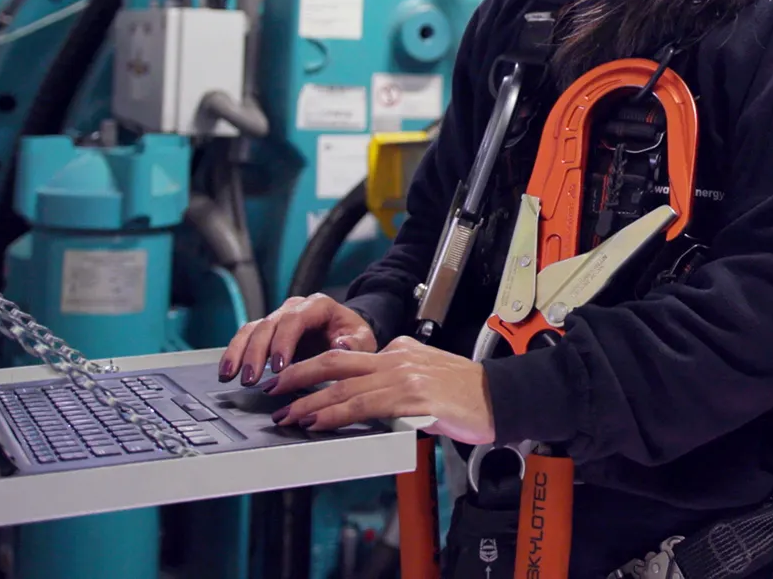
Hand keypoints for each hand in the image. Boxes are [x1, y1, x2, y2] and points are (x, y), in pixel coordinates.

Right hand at [219, 293, 375, 385]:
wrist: (347, 333)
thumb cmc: (354, 337)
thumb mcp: (363, 340)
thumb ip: (355, 344)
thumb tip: (342, 345)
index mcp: (318, 306)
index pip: (295, 320)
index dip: (283, 342)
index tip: (278, 366)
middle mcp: (294, 308)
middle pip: (268, 325)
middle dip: (256, 353)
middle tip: (250, 379)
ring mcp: (278, 318)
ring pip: (252, 329)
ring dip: (239, 353)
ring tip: (230, 376)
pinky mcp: (268, 332)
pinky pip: (246, 338)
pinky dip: (234, 353)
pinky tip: (227, 372)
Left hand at [270, 336, 495, 444]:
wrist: (501, 398)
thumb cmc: (469, 394)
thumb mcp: (428, 376)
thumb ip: (398, 381)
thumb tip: (368, 401)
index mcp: (400, 350)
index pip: (347, 356)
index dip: (313, 369)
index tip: (291, 381)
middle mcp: (398, 358)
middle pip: (334, 361)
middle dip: (297, 374)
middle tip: (271, 387)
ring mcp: (404, 376)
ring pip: (343, 386)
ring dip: (309, 403)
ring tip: (287, 416)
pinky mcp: (412, 399)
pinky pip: (363, 406)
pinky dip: (336, 415)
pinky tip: (319, 423)